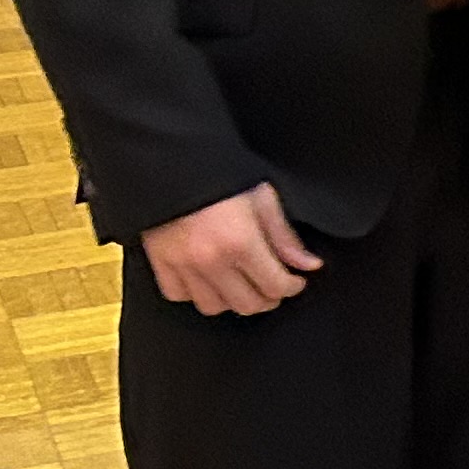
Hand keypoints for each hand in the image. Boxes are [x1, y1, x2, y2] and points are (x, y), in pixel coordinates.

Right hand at [141, 185, 322, 315]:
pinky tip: (208, 280)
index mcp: (241, 242)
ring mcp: (183, 265)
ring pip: (214, 306)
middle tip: (274, 286)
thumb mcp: (262, 197)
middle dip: (268, 298)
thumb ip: (285, 236)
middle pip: (248, 304)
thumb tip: (309, 265)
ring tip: (243, 284)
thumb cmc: (221, 175)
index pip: (275, 286)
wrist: (173, 161)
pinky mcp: (159, 262)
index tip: (295, 281)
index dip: (292, 287)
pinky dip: (195, 293)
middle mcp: (211, 260)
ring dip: (233, 300)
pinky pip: (179, 295)